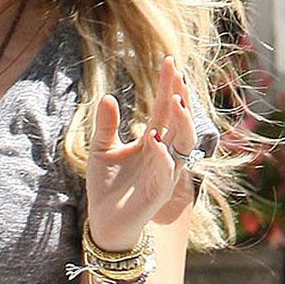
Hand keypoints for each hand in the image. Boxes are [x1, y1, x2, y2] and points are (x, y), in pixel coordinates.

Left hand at [85, 56, 198, 247]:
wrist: (104, 221)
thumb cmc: (106, 185)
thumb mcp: (100, 149)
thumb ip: (106, 125)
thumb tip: (107, 96)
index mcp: (153, 140)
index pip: (165, 108)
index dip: (168, 86)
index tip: (168, 62)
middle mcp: (164, 153)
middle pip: (180, 121)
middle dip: (181, 97)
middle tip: (176, 74)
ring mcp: (165, 172)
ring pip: (184, 144)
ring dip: (182, 123)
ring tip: (176, 101)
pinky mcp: (160, 192)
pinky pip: (167, 171)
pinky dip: (163, 156)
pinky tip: (156, 140)